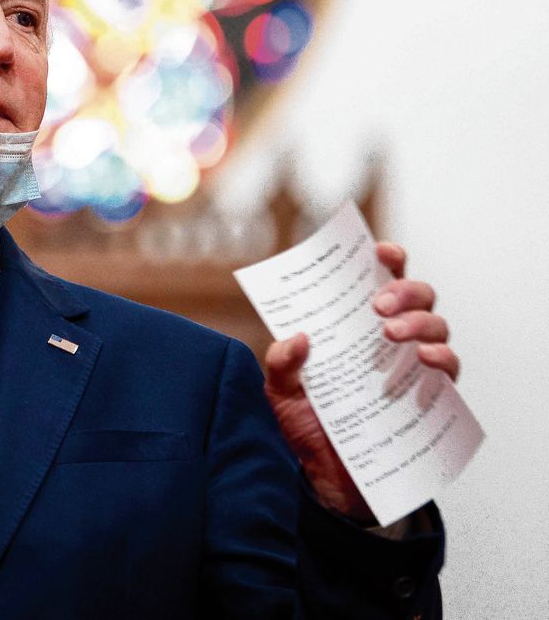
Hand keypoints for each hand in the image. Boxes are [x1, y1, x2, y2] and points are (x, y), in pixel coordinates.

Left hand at [262, 242, 459, 520]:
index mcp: (354, 322)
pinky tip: (424, 359)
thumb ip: (281, 363)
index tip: (381, 251)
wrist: (327, 479)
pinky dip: (442, 358)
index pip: (379, 277)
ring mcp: (412, 364)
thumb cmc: (306, 423)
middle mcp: (389, 336)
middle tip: (378, 306)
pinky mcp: (430, 396)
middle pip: (416, 294)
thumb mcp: (280, 390)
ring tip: (390, 334)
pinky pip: (450, 368)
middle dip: (403, 290)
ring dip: (419, 322)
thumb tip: (299, 337)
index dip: (387, 258)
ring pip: (436, 324)